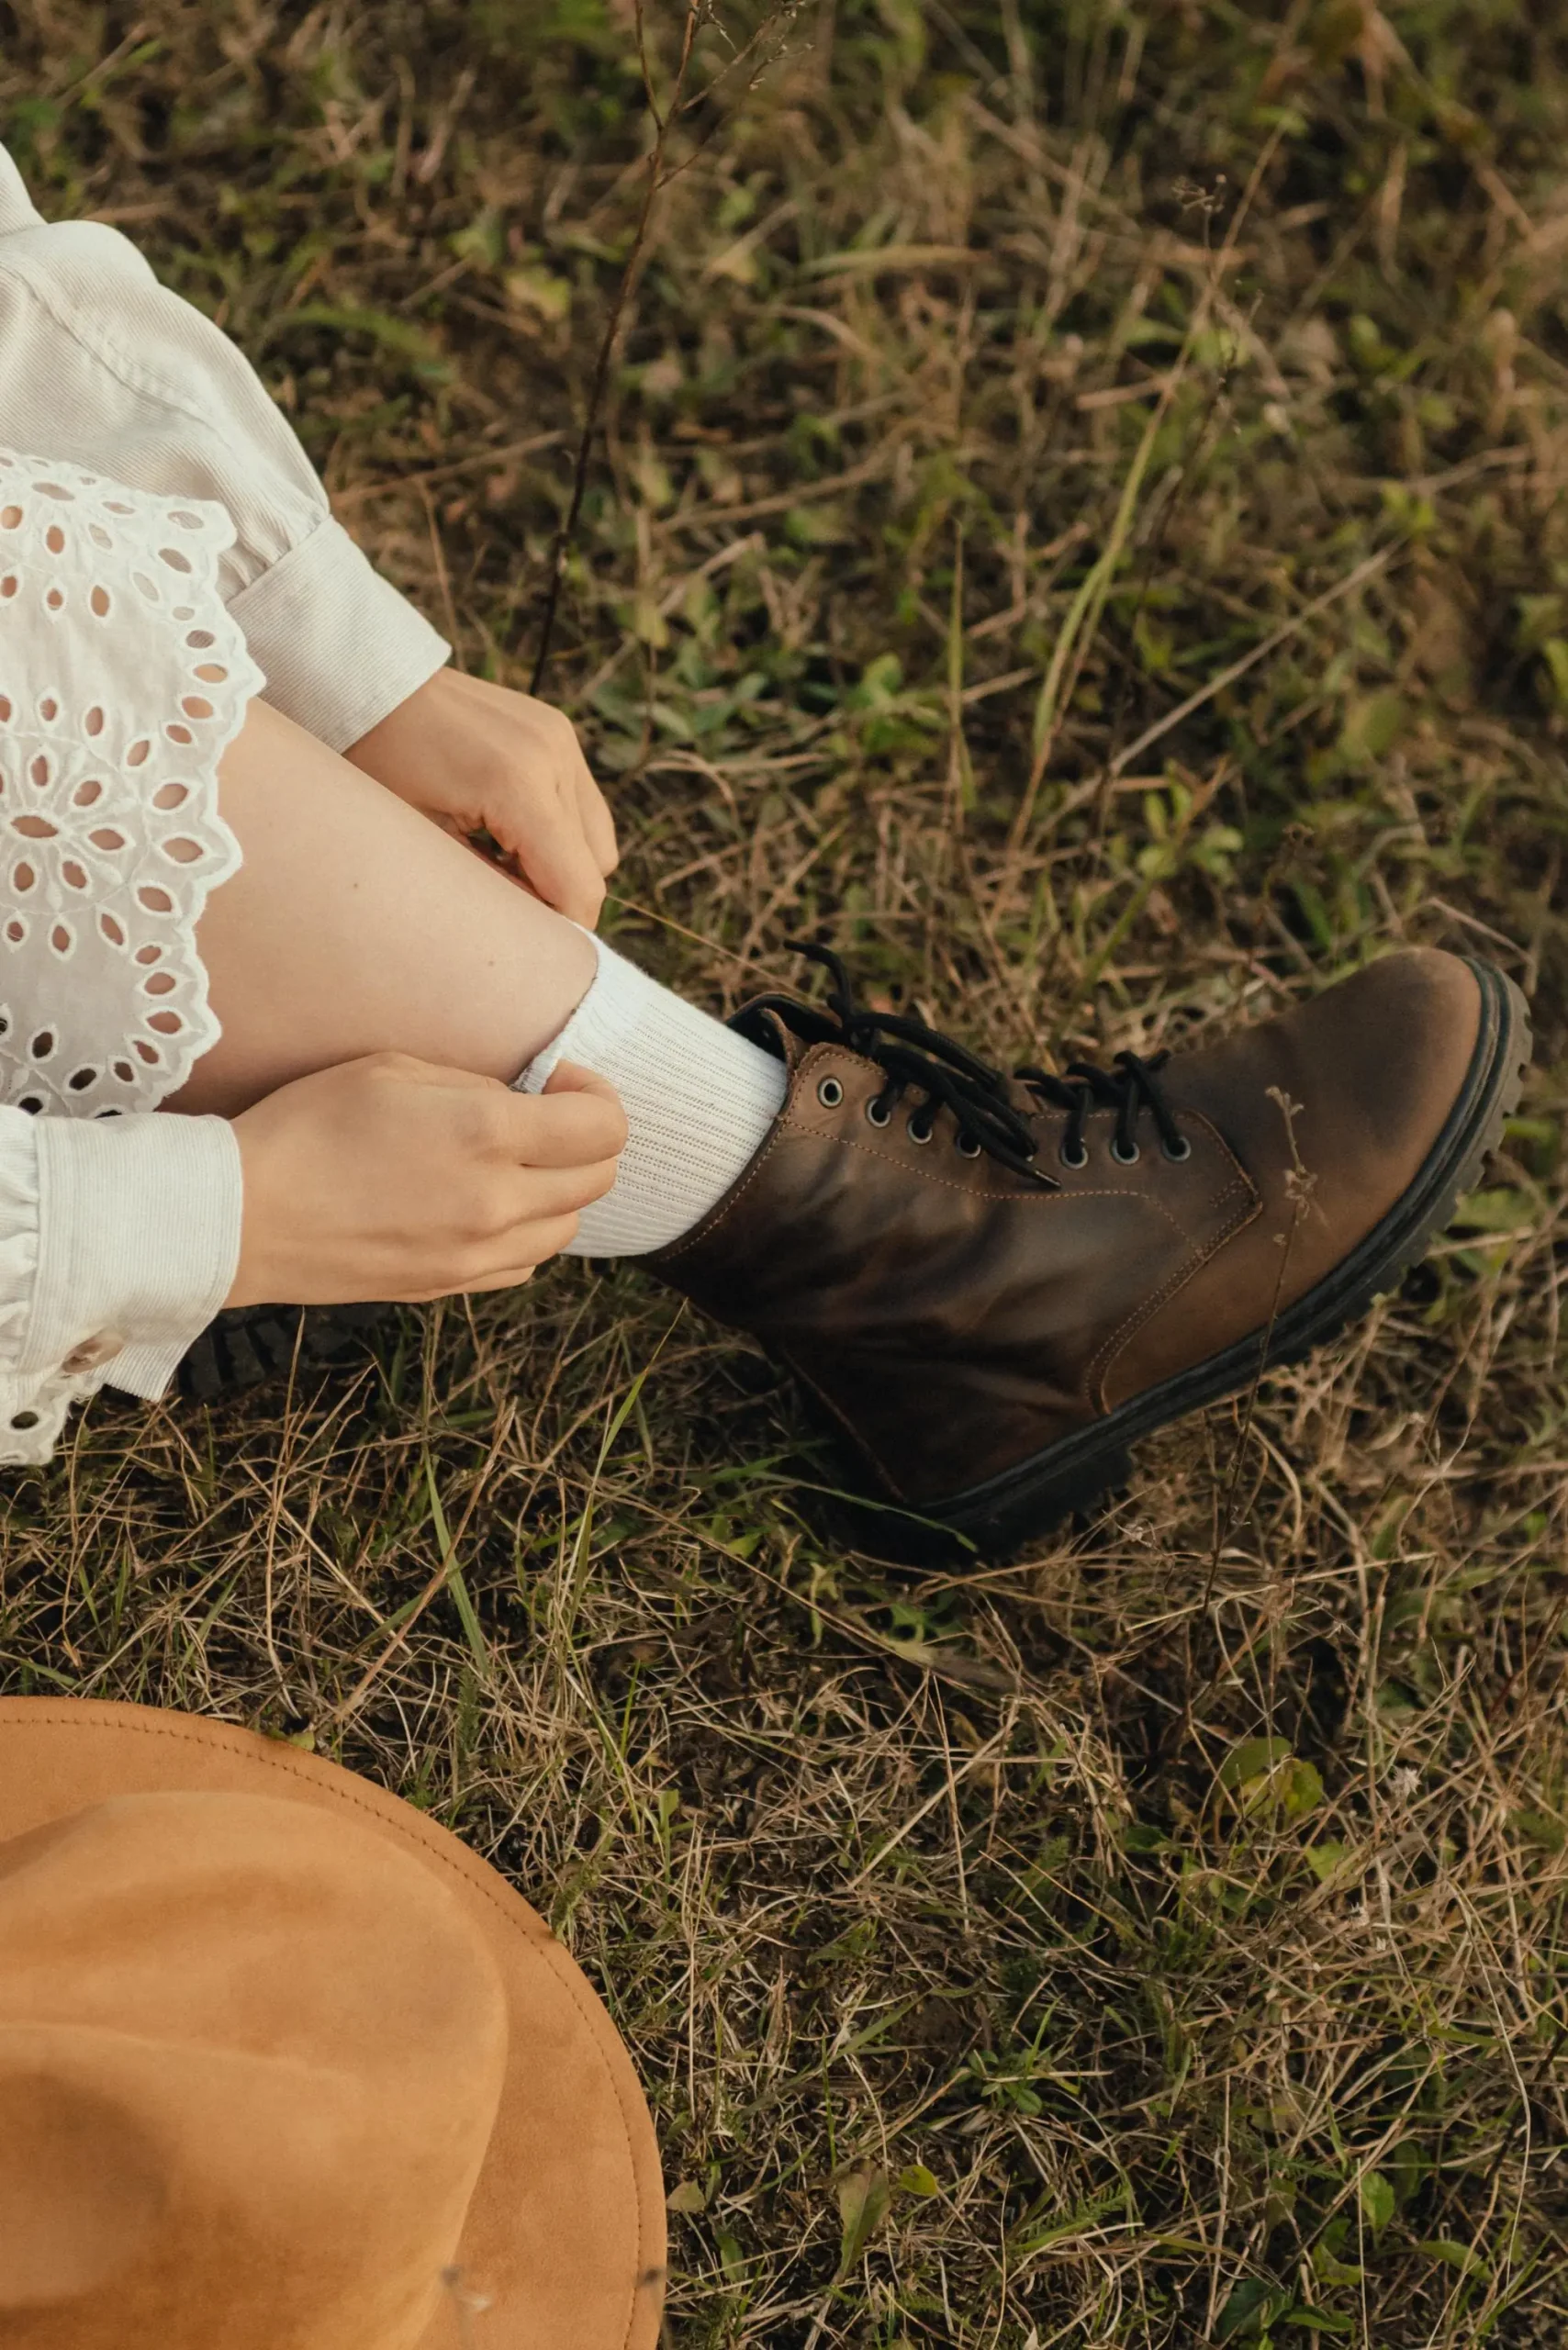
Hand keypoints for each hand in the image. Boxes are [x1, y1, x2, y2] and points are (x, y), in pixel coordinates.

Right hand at [226, 1054, 625, 1306]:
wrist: (241, 1216)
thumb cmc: (307, 1125)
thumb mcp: (392, 1069)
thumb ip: (475, 1083)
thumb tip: (522, 1100)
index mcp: (487, 1136)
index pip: (604, 1127)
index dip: (593, 1095)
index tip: (557, 1083)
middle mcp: (497, 1203)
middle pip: (599, 1178)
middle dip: (585, 1140)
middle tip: (542, 1116)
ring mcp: (476, 1256)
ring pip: (567, 1227)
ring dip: (557, 1189)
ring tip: (509, 1162)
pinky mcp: (450, 1289)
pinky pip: (524, 1263)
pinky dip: (523, 1232)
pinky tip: (481, 1205)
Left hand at [344, 668, 617, 927]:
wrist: (367, 684)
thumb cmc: (376, 764)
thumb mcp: (422, 841)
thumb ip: (489, 890)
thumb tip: (536, 935)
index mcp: (517, 783)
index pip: (579, 885)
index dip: (562, 929)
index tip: (531, 951)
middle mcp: (553, 754)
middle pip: (595, 867)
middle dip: (559, 896)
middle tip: (504, 903)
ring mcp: (560, 738)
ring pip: (597, 839)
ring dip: (562, 863)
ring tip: (503, 861)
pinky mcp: (557, 730)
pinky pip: (583, 804)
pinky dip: (559, 830)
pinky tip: (509, 829)